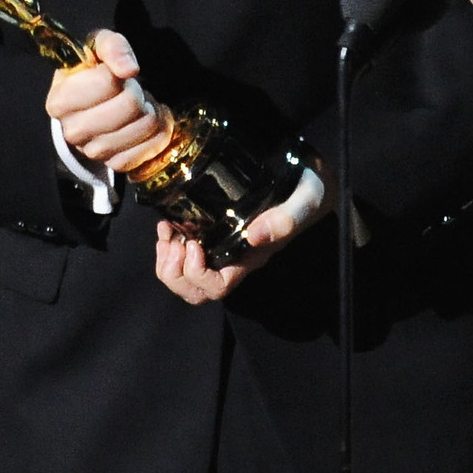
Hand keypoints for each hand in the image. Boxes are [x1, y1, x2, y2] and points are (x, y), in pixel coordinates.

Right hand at [46, 30, 171, 174]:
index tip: (116, 77)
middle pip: (131, 105)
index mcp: (60, 101)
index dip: (120, 75)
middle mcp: (73, 131)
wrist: (91, 106)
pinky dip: (158, 132)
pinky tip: (147, 122)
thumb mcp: (98, 47)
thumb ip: (112, 47)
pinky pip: (151, 148)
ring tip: (141, 105)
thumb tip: (129, 69)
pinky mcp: (116, 164)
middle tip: (132, 91)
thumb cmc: (94, 73)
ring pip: (146, 126)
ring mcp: (94, 151)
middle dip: (138, 92)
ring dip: (151, 111)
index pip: (108, 82)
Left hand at [153, 162, 330, 303]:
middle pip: (194, 291)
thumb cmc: (307, 192)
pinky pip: (179, 254)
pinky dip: (165, 243)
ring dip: (165, 260)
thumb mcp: (305, 200)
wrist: (307, 181)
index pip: (217, 287)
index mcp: (249, 258)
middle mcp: (231, 259)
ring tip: (167, 232)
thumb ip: (286, 219)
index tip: (193, 244)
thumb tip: (254, 235)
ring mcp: (219, 248)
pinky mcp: (209, 232)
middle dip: (173, 273)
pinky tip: (168, 223)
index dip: (196, 275)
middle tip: (173, 242)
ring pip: (183, 278)